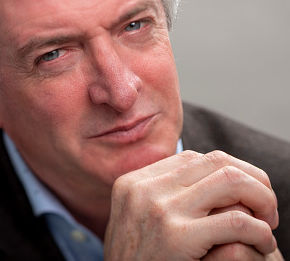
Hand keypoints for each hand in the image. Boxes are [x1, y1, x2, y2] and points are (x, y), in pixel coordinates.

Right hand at [103, 150, 278, 259]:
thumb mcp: (133, 218)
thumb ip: (157, 195)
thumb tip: (199, 177)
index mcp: (133, 182)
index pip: (193, 158)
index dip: (227, 171)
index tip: (241, 195)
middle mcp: (145, 189)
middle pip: (216, 162)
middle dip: (252, 180)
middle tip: (265, 207)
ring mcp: (160, 210)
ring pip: (231, 181)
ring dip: (262, 199)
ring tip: (267, 222)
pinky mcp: (178, 237)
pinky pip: (237, 221)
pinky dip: (260, 231)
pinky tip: (262, 242)